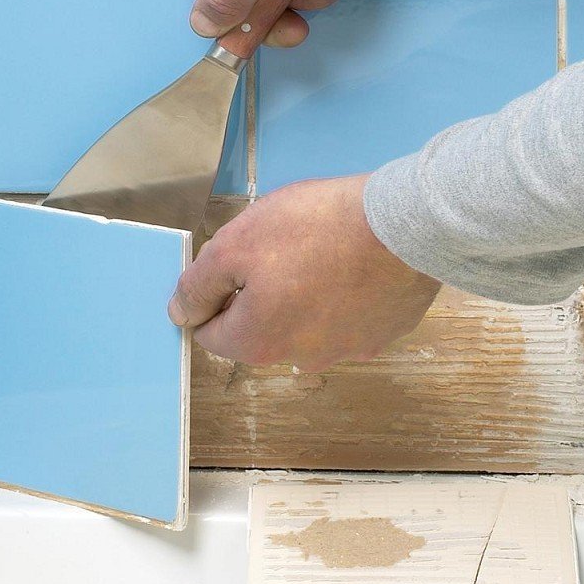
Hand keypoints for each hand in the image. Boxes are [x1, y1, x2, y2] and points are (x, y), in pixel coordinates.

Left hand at [168, 175, 441, 371]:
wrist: (403, 223)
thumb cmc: (313, 229)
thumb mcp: (234, 244)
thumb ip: (198, 285)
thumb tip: (180, 315)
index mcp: (258, 343)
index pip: (210, 333)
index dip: (213, 293)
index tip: (236, 259)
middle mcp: (301, 360)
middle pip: (260, 329)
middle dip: (259, 293)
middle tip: (280, 248)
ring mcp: (349, 350)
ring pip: (306, 324)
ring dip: (303, 295)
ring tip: (322, 250)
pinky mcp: (385, 332)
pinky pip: (349, 316)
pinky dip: (344, 295)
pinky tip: (354, 262)